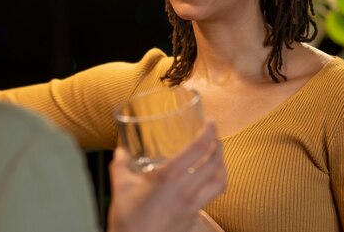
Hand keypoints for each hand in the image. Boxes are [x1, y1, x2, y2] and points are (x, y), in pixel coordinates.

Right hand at [106, 121, 226, 231]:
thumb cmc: (127, 220)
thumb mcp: (120, 185)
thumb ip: (120, 164)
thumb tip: (120, 151)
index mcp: (169, 178)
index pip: (198, 149)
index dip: (208, 132)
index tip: (211, 122)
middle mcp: (185, 191)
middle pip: (214, 164)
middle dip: (219, 146)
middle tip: (216, 136)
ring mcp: (192, 207)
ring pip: (220, 182)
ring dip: (222, 166)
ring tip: (218, 156)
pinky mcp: (193, 219)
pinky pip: (212, 198)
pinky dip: (216, 185)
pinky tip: (209, 181)